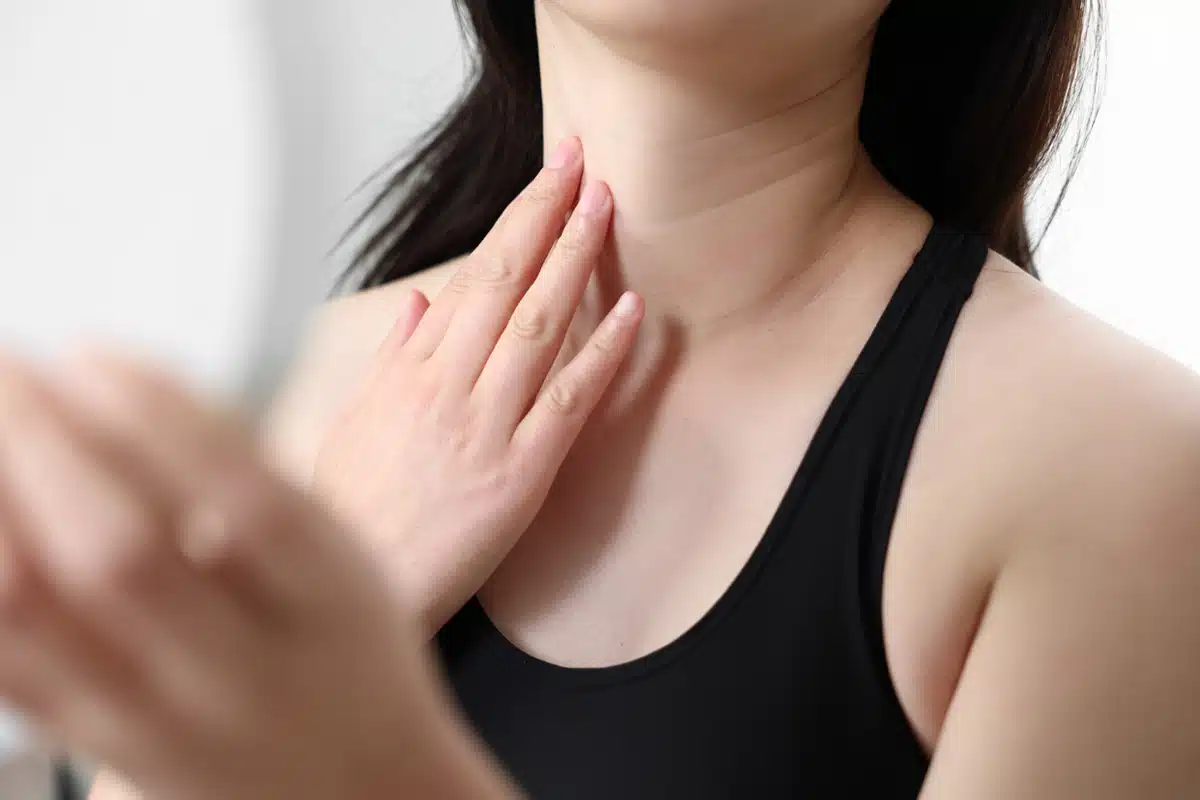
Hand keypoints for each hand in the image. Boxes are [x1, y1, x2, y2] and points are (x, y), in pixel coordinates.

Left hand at [0, 354, 515, 799]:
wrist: (358, 789)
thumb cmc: (350, 654)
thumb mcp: (345, 561)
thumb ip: (258, 484)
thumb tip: (129, 390)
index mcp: (331, 608)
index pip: (247, 507)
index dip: (161, 419)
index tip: (95, 351)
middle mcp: (243, 677)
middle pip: (122, 558)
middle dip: (46, 442)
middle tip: (8, 365)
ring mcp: (158, 723)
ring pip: (33, 613)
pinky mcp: (97, 745)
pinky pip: (1, 662)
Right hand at [313, 137, 642, 633]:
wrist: (364, 585)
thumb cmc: (356, 509)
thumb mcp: (355, 421)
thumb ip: (392, 356)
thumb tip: (419, 300)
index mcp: (412, 368)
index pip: (473, 272)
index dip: (516, 217)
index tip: (548, 175)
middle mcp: (450, 385)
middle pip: (506, 282)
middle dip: (548, 213)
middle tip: (583, 161)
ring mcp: (488, 426)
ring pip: (539, 326)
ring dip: (576, 261)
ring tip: (606, 208)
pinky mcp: (522, 473)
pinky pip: (569, 402)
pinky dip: (602, 353)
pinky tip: (631, 312)